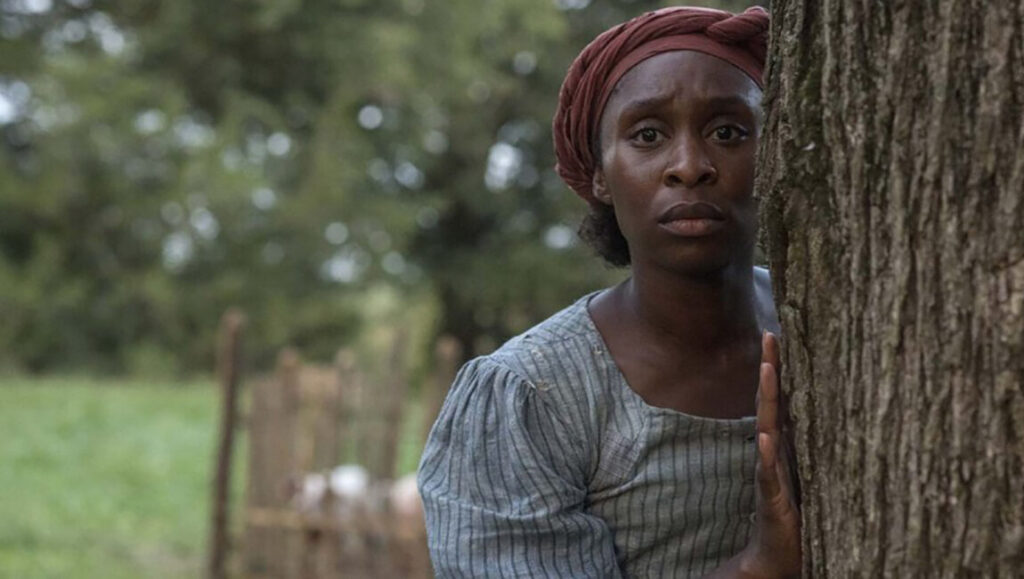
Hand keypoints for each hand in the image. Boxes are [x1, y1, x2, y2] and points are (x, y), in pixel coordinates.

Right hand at [741, 331, 800, 577]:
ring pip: (766, 427)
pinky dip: (765, 454)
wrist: (777, 555)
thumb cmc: (799, 517)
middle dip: (769, 368)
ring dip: (765, 399)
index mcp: (785, 445)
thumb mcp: (813, 476)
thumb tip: (840, 418)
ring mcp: (769, 472)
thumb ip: (816, 449)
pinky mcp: (771, 497)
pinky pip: (767, 472)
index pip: (782, 399)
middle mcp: (773, 452)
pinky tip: (764, 436)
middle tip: (769, 335)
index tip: (780, 335)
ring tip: (766, 370)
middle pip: (769, 402)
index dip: (780, 368)